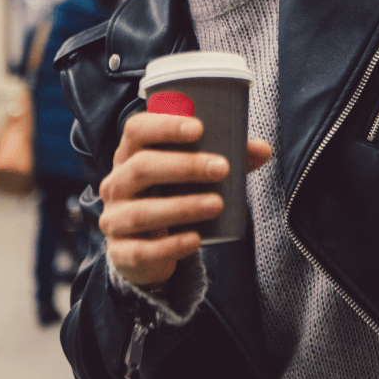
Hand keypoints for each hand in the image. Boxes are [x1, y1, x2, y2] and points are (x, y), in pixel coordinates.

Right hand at [98, 111, 272, 287]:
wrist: (145, 248)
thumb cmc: (170, 197)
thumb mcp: (191, 177)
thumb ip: (226, 160)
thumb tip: (263, 150)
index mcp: (130, 155)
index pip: (136, 129)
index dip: (164, 125)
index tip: (199, 128)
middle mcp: (116, 184)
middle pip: (141, 168)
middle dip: (184, 166)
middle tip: (221, 168)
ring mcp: (114, 219)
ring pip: (142, 212)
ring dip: (183, 206)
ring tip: (217, 204)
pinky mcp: (121, 252)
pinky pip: (142, 250)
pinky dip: (171, 245)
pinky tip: (196, 239)